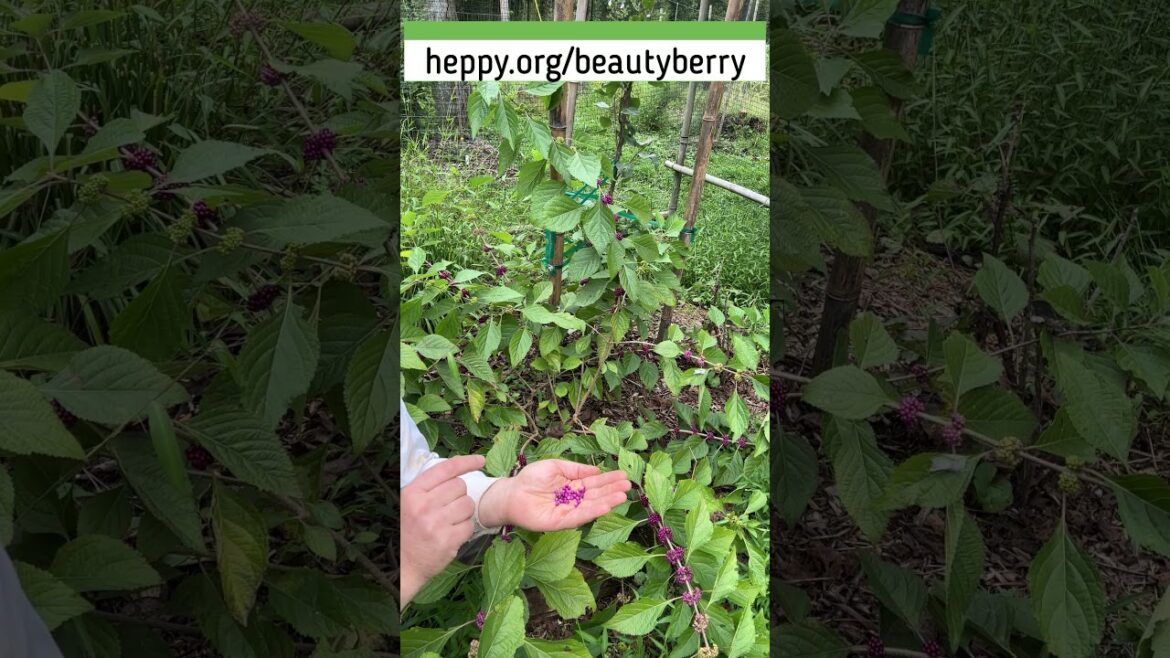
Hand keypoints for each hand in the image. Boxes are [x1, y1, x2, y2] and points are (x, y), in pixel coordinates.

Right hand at [400, 454, 483, 606]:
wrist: (403, 564)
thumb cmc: (408, 530)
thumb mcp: (409, 502)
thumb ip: (429, 486)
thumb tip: (458, 467)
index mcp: (412, 492)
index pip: (445, 469)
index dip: (466, 462)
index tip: (480, 460)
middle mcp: (423, 506)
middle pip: (460, 486)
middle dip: (459, 495)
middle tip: (448, 508)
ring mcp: (435, 523)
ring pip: (468, 504)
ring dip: (464, 512)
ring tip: (449, 522)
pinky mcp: (447, 540)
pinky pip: (469, 525)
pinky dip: (464, 530)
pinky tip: (451, 535)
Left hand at [479, 459, 630, 531]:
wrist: (511, 493)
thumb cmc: (530, 478)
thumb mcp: (555, 466)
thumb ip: (575, 469)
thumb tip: (596, 470)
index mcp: (572, 486)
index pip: (594, 482)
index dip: (608, 479)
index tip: (624, 475)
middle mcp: (573, 499)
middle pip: (596, 494)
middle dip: (612, 490)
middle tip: (629, 485)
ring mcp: (568, 511)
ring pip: (591, 506)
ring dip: (607, 501)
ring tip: (623, 495)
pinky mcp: (561, 522)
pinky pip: (579, 516)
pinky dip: (593, 512)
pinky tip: (605, 506)